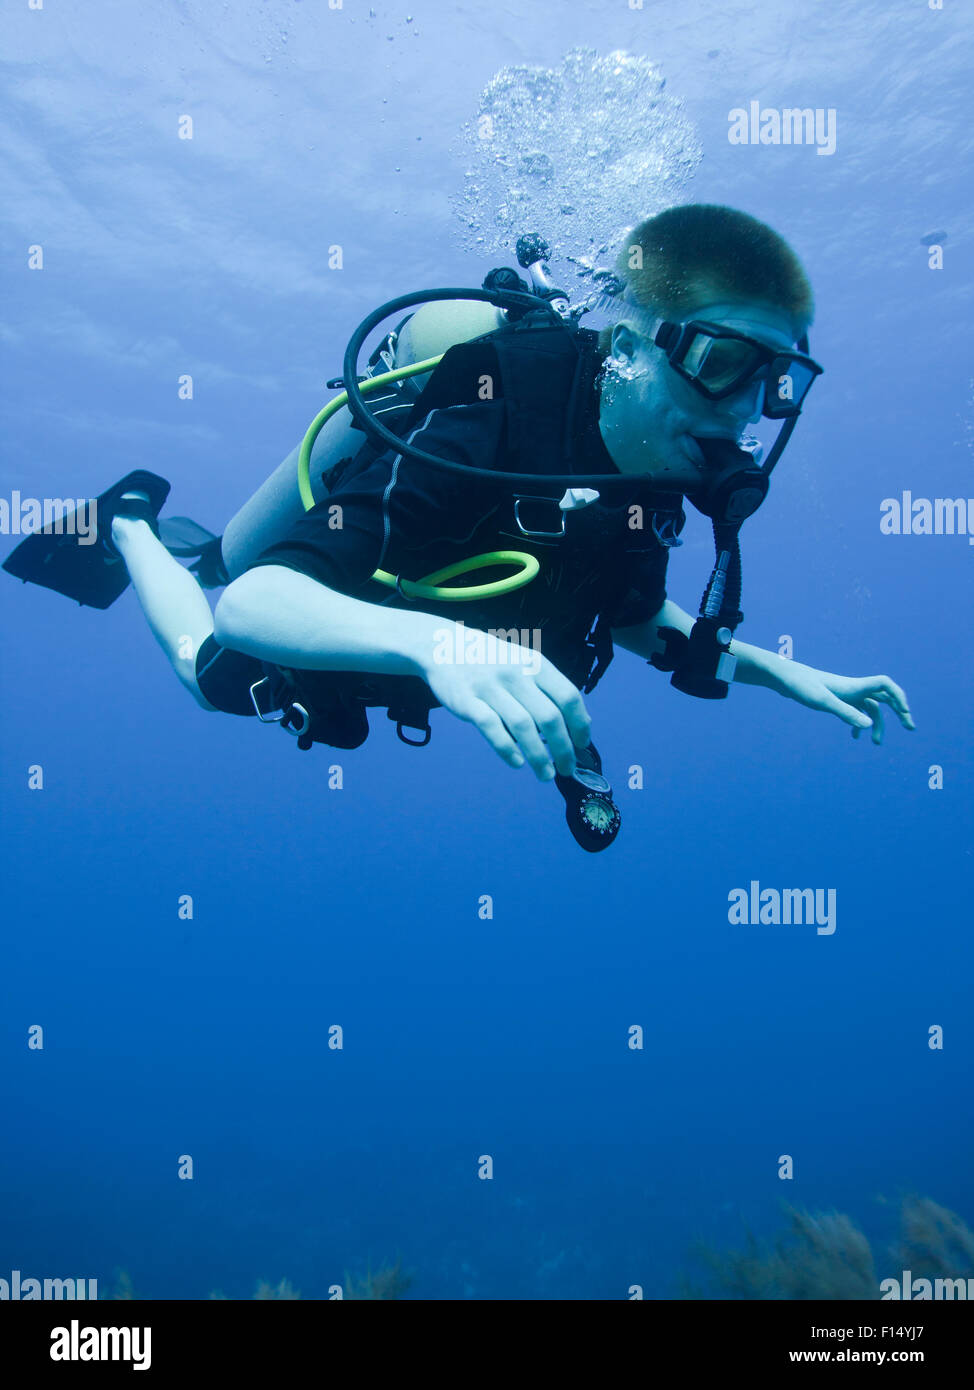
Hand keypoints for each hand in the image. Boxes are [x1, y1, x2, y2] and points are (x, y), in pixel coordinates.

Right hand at [420, 628, 591, 778]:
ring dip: (538, 756)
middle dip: (563, 749)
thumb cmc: (492, 662)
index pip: (568, 696)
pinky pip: (492, 729)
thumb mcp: (525, 665)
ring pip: (523, 727)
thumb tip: (584, 721)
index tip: (582, 745)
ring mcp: (491, 687)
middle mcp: (516, 674)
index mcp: (535, 664)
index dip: (580, 724)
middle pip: (549, 717)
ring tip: (546, 775)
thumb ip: (551, 690)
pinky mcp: (468, 701)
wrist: (443, 646)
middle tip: (567, 769)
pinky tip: (518, 763)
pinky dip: (507, 749)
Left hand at [774, 662, 914, 743]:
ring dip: (876, 725)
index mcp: (855, 686)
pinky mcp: (835, 699)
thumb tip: (868, 726)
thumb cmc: (801, 686)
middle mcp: (854, 689)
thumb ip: (846, 713)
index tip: (905, 715)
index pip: (886, 685)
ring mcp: (845, 694)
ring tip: (877, 744)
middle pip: (885, 698)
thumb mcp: (823, 702)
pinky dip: (858, 724)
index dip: (899, 698)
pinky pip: (855, 711)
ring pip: (870, 708)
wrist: (783, 678)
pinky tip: (854, 737)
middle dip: (899, 712)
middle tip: (911, 728)